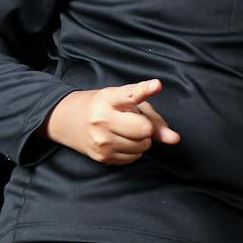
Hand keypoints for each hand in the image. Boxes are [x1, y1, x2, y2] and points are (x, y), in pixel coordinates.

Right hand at [45, 79, 180, 165]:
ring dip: (140, 140)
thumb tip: (174, 139)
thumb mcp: (126, 103)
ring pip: (142, 146)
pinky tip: (119, 141)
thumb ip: (153, 118)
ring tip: (124, 130)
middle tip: (133, 121)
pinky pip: (134, 158)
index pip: (130, 95)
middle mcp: (102, 119)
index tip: (156, 85)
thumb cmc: (104, 107)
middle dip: (145, 127)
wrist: (67, 120)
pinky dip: (133, 151)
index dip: (145, 90)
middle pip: (144, 129)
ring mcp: (100, 140)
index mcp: (109, 99)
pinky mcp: (102, 156)